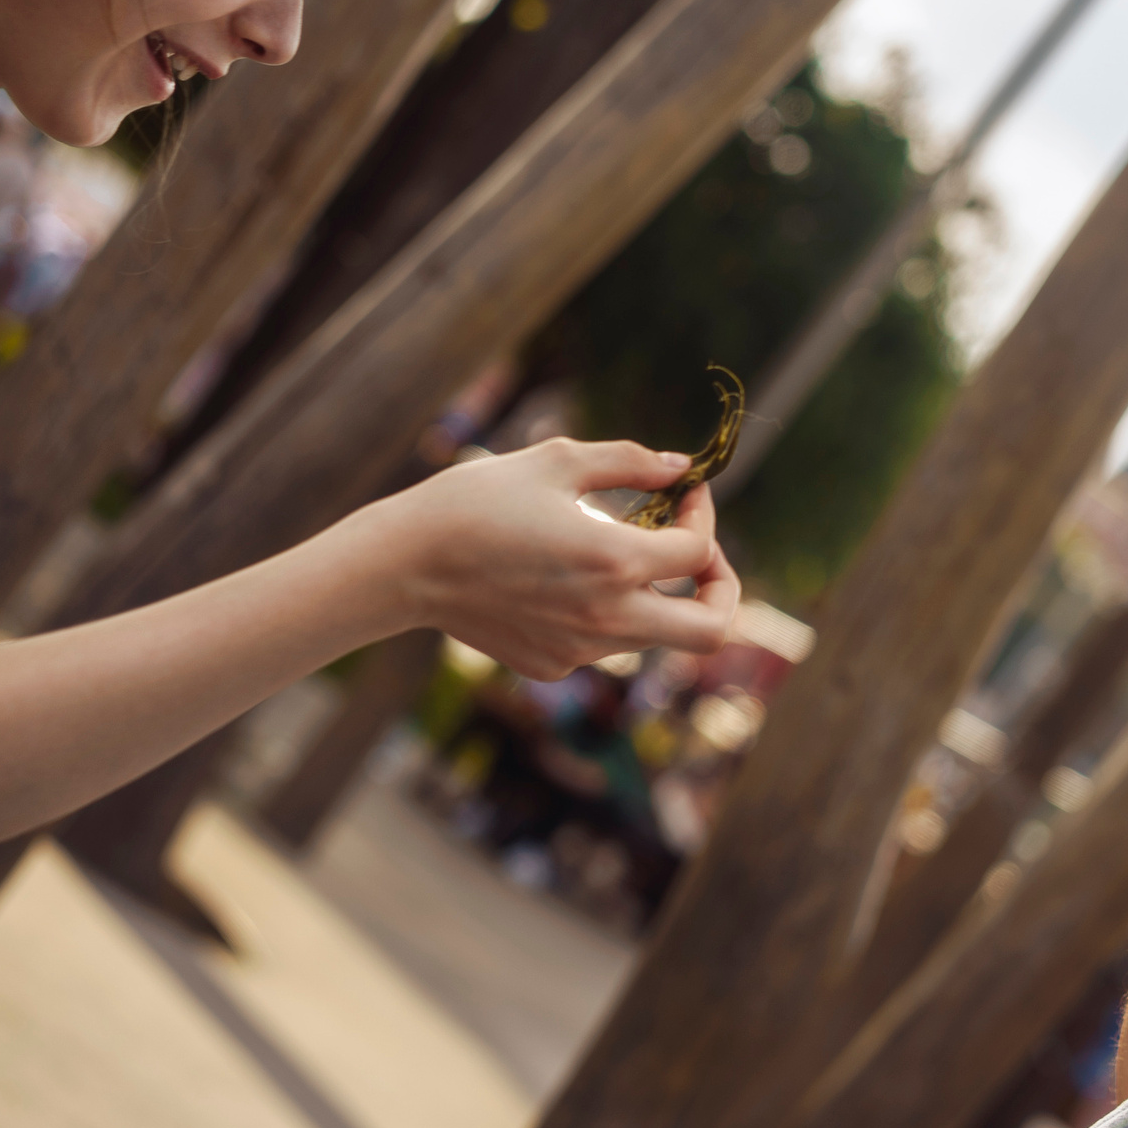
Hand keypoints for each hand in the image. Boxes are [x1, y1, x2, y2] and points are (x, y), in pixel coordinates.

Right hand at [363, 436, 740, 678]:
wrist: (403, 565)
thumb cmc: (476, 501)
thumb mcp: (556, 461)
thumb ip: (629, 462)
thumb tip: (679, 468)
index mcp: (615, 562)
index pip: (699, 552)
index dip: (704, 517)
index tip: (684, 495)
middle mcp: (607, 617)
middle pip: (712, 632)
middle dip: (723, 591)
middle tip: (704, 559)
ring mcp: (580, 650)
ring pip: (656, 637)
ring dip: (658, 596)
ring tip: (620, 552)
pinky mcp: (552, 666)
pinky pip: (604, 645)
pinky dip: (606, 613)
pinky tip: (563, 579)